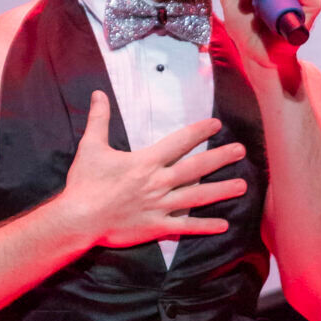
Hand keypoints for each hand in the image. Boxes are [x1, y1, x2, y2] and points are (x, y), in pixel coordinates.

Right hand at [63, 91, 247, 247]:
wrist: (78, 219)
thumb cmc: (84, 183)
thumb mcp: (90, 147)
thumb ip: (99, 119)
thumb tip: (98, 94)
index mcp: (145, 162)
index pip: (178, 143)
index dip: (199, 132)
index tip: (216, 124)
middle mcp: (158, 183)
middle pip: (195, 169)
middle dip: (220, 158)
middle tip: (241, 151)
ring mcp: (159, 206)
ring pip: (196, 198)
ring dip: (221, 191)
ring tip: (242, 185)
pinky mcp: (156, 226)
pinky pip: (185, 227)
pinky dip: (204, 226)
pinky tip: (223, 225)